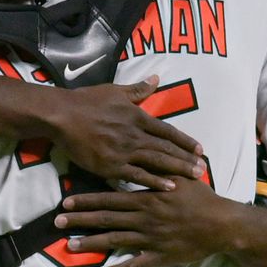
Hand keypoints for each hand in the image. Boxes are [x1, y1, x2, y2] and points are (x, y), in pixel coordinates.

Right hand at [45, 76, 204, 190]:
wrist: (62, 115)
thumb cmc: (87, 101)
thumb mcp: (116, 91)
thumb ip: (138, 89)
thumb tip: (156, 78)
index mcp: (137, 116)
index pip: (167, 131)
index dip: (185, 141)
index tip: (200, 150)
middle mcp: (135, 134)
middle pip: (167, 148)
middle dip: (187, 159)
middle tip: (204, 169)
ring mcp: (124, 151)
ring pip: (157, 162)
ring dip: (177, 170)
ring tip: (194, 177)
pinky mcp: (111, 166)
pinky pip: (137, 175)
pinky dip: (154, 181)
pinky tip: (169, 187)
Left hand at [56, 176, 243, 266]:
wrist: (222, 224)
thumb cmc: (202, 197)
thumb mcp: (182, 176)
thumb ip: (161, 166)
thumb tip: (147, 150)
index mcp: (147, 198)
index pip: (110, 198)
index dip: (87, 201)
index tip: (66, 202)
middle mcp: (144, 218)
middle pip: (106, 219)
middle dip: (80, 220)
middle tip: (57, 222)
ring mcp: (150, 239)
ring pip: (115, 241)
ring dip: (91, 243)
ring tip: (70, 245)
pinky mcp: (159, 256)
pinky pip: (134, 265)